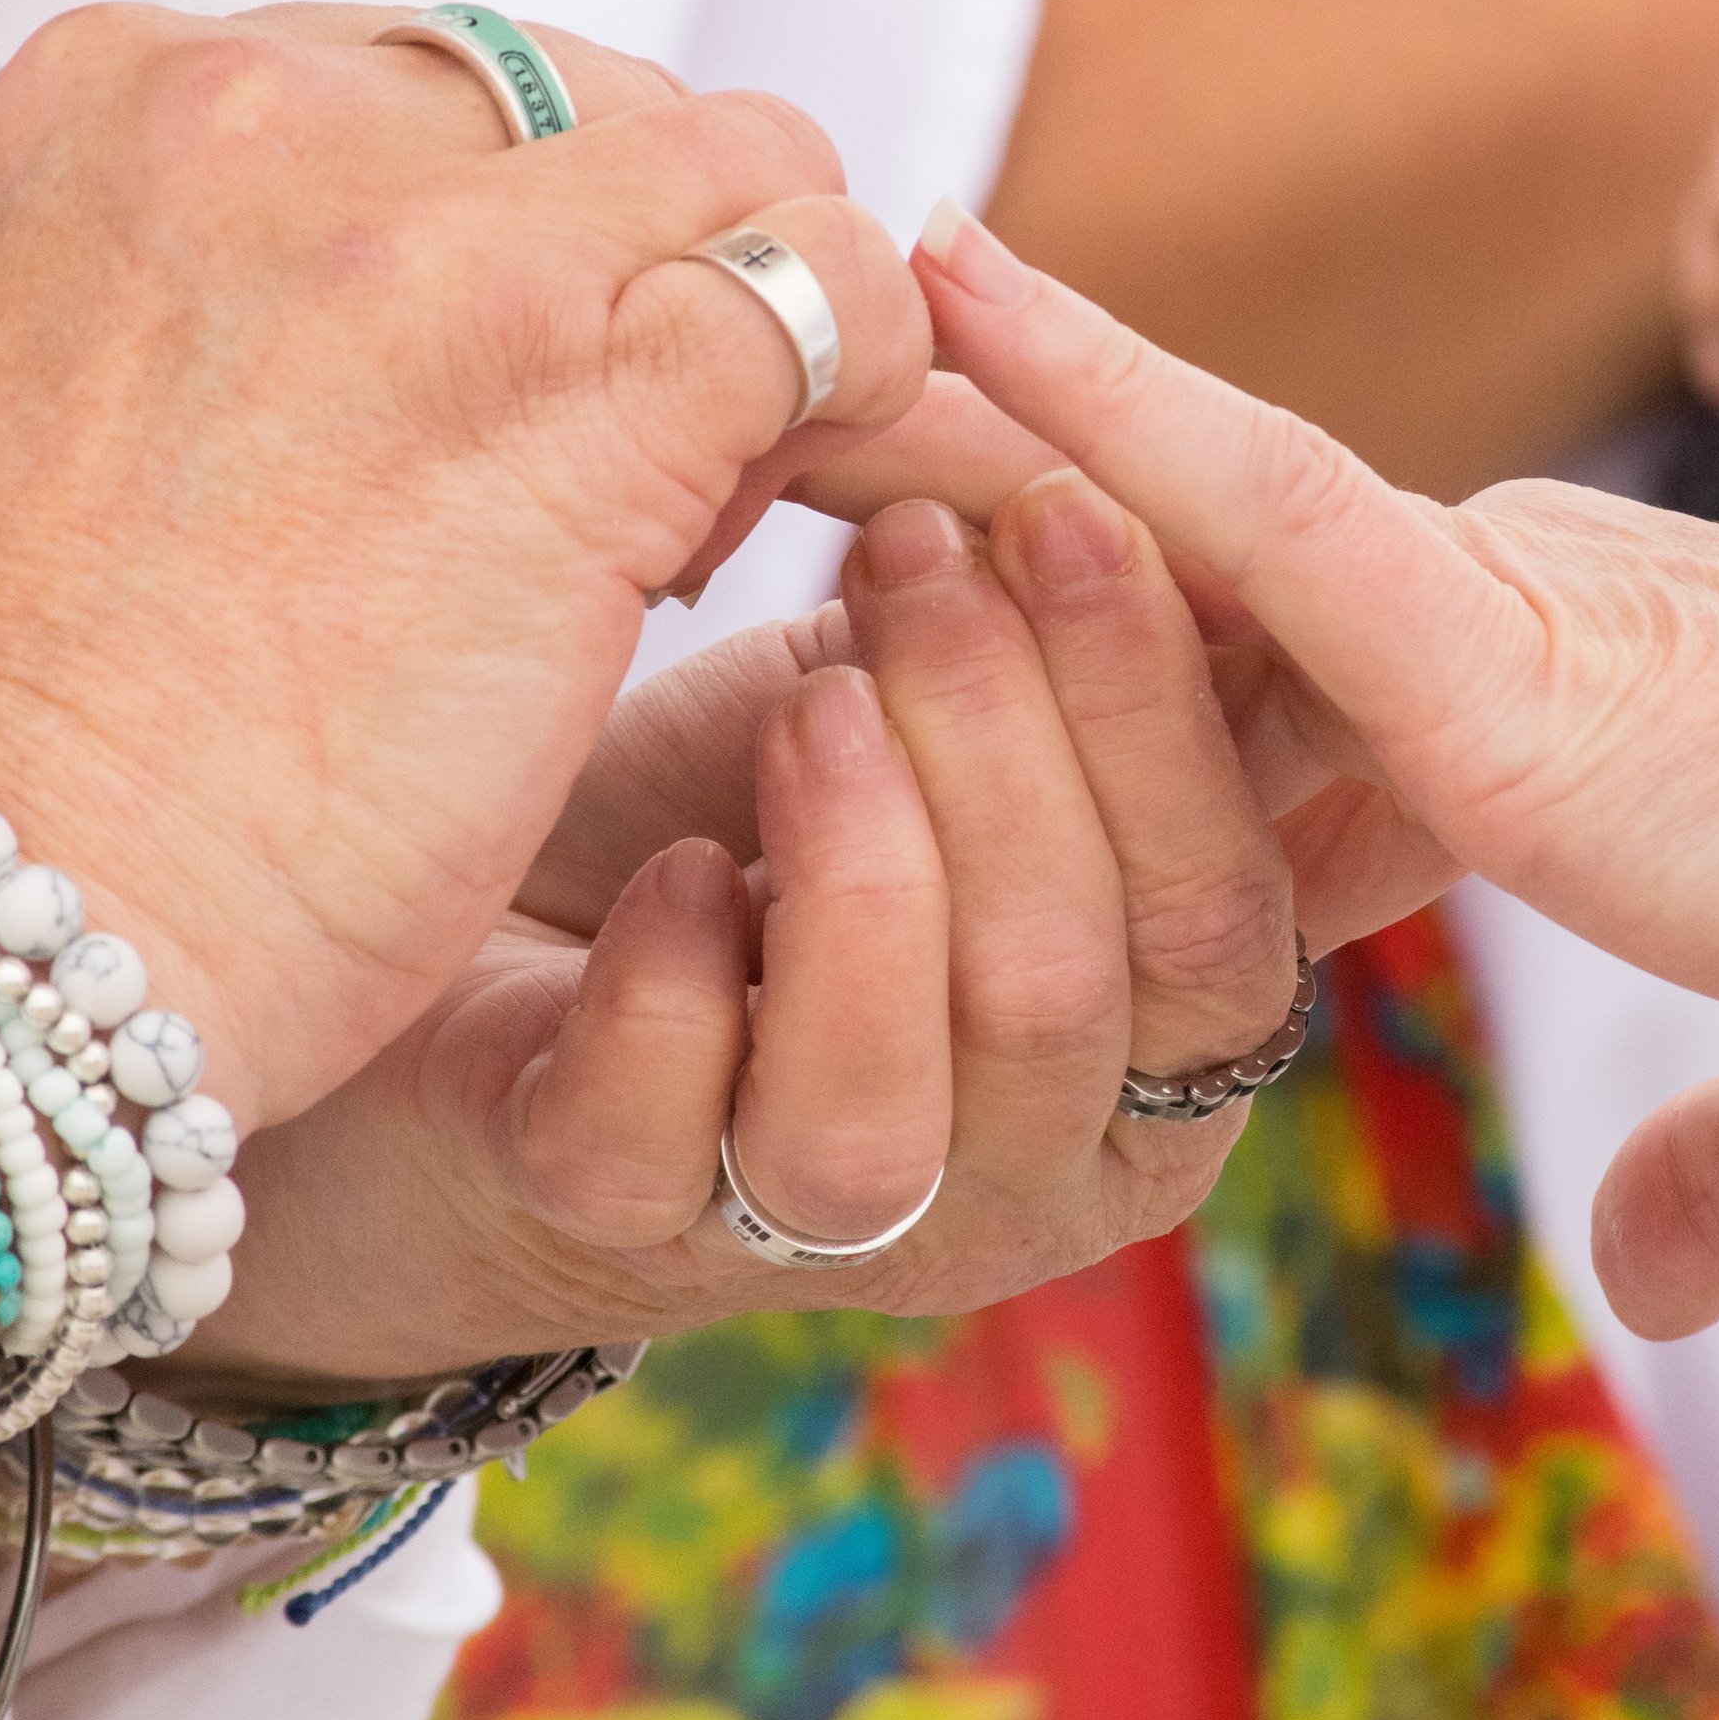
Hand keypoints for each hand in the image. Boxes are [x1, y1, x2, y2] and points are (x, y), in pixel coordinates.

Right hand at [0, 4, 927, 1139]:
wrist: (13, 906)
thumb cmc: (74, 733)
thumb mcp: (134, 403)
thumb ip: (305, 288)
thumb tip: (584, 290)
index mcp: (133, 92)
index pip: (458, 87)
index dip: (536, 235)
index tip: (516, 390)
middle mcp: (273, 116)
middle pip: (614, 106)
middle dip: (662, 266)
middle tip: (628, 468)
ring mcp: (438, 242)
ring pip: (756, 172)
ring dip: (777, 326)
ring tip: (698, 509)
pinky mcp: (584, 382)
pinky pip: (834, 299)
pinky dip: (870, 396)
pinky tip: (795, 526)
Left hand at [199, 472, 1351, 1374]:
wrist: (494, 898)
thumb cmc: (759, 781)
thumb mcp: (935, 682)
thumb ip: (1084, 620)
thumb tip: (1198, 490)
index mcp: (1156, 1055)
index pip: (1225, 916)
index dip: (1154, 709)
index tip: (1066, 507)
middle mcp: (1019, 1178)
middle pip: (1064, 996)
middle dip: (998, 743)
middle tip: (911, 552)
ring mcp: (820, 1229)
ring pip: (880, 1110)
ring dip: (857, 873)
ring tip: (815, 706)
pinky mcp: (610, 1215)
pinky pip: (662, 1131)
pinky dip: (673, 982)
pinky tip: (676, 872)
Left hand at [888, 209, 1718, 1329]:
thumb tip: (1652, 1266)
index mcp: (1570, 714)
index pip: (1296, 672)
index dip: (1133, 647)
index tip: (988, 615)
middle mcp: (1520, 621)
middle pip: (1208, 575)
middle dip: (1021, 506)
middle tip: (833, 411)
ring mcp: (1503, 619)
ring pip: (1194, 503)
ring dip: (1010, 416)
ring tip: (837, 313)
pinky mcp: (1500, 657)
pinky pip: (1253, 509)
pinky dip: (1101, 404)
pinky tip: (966, 306)